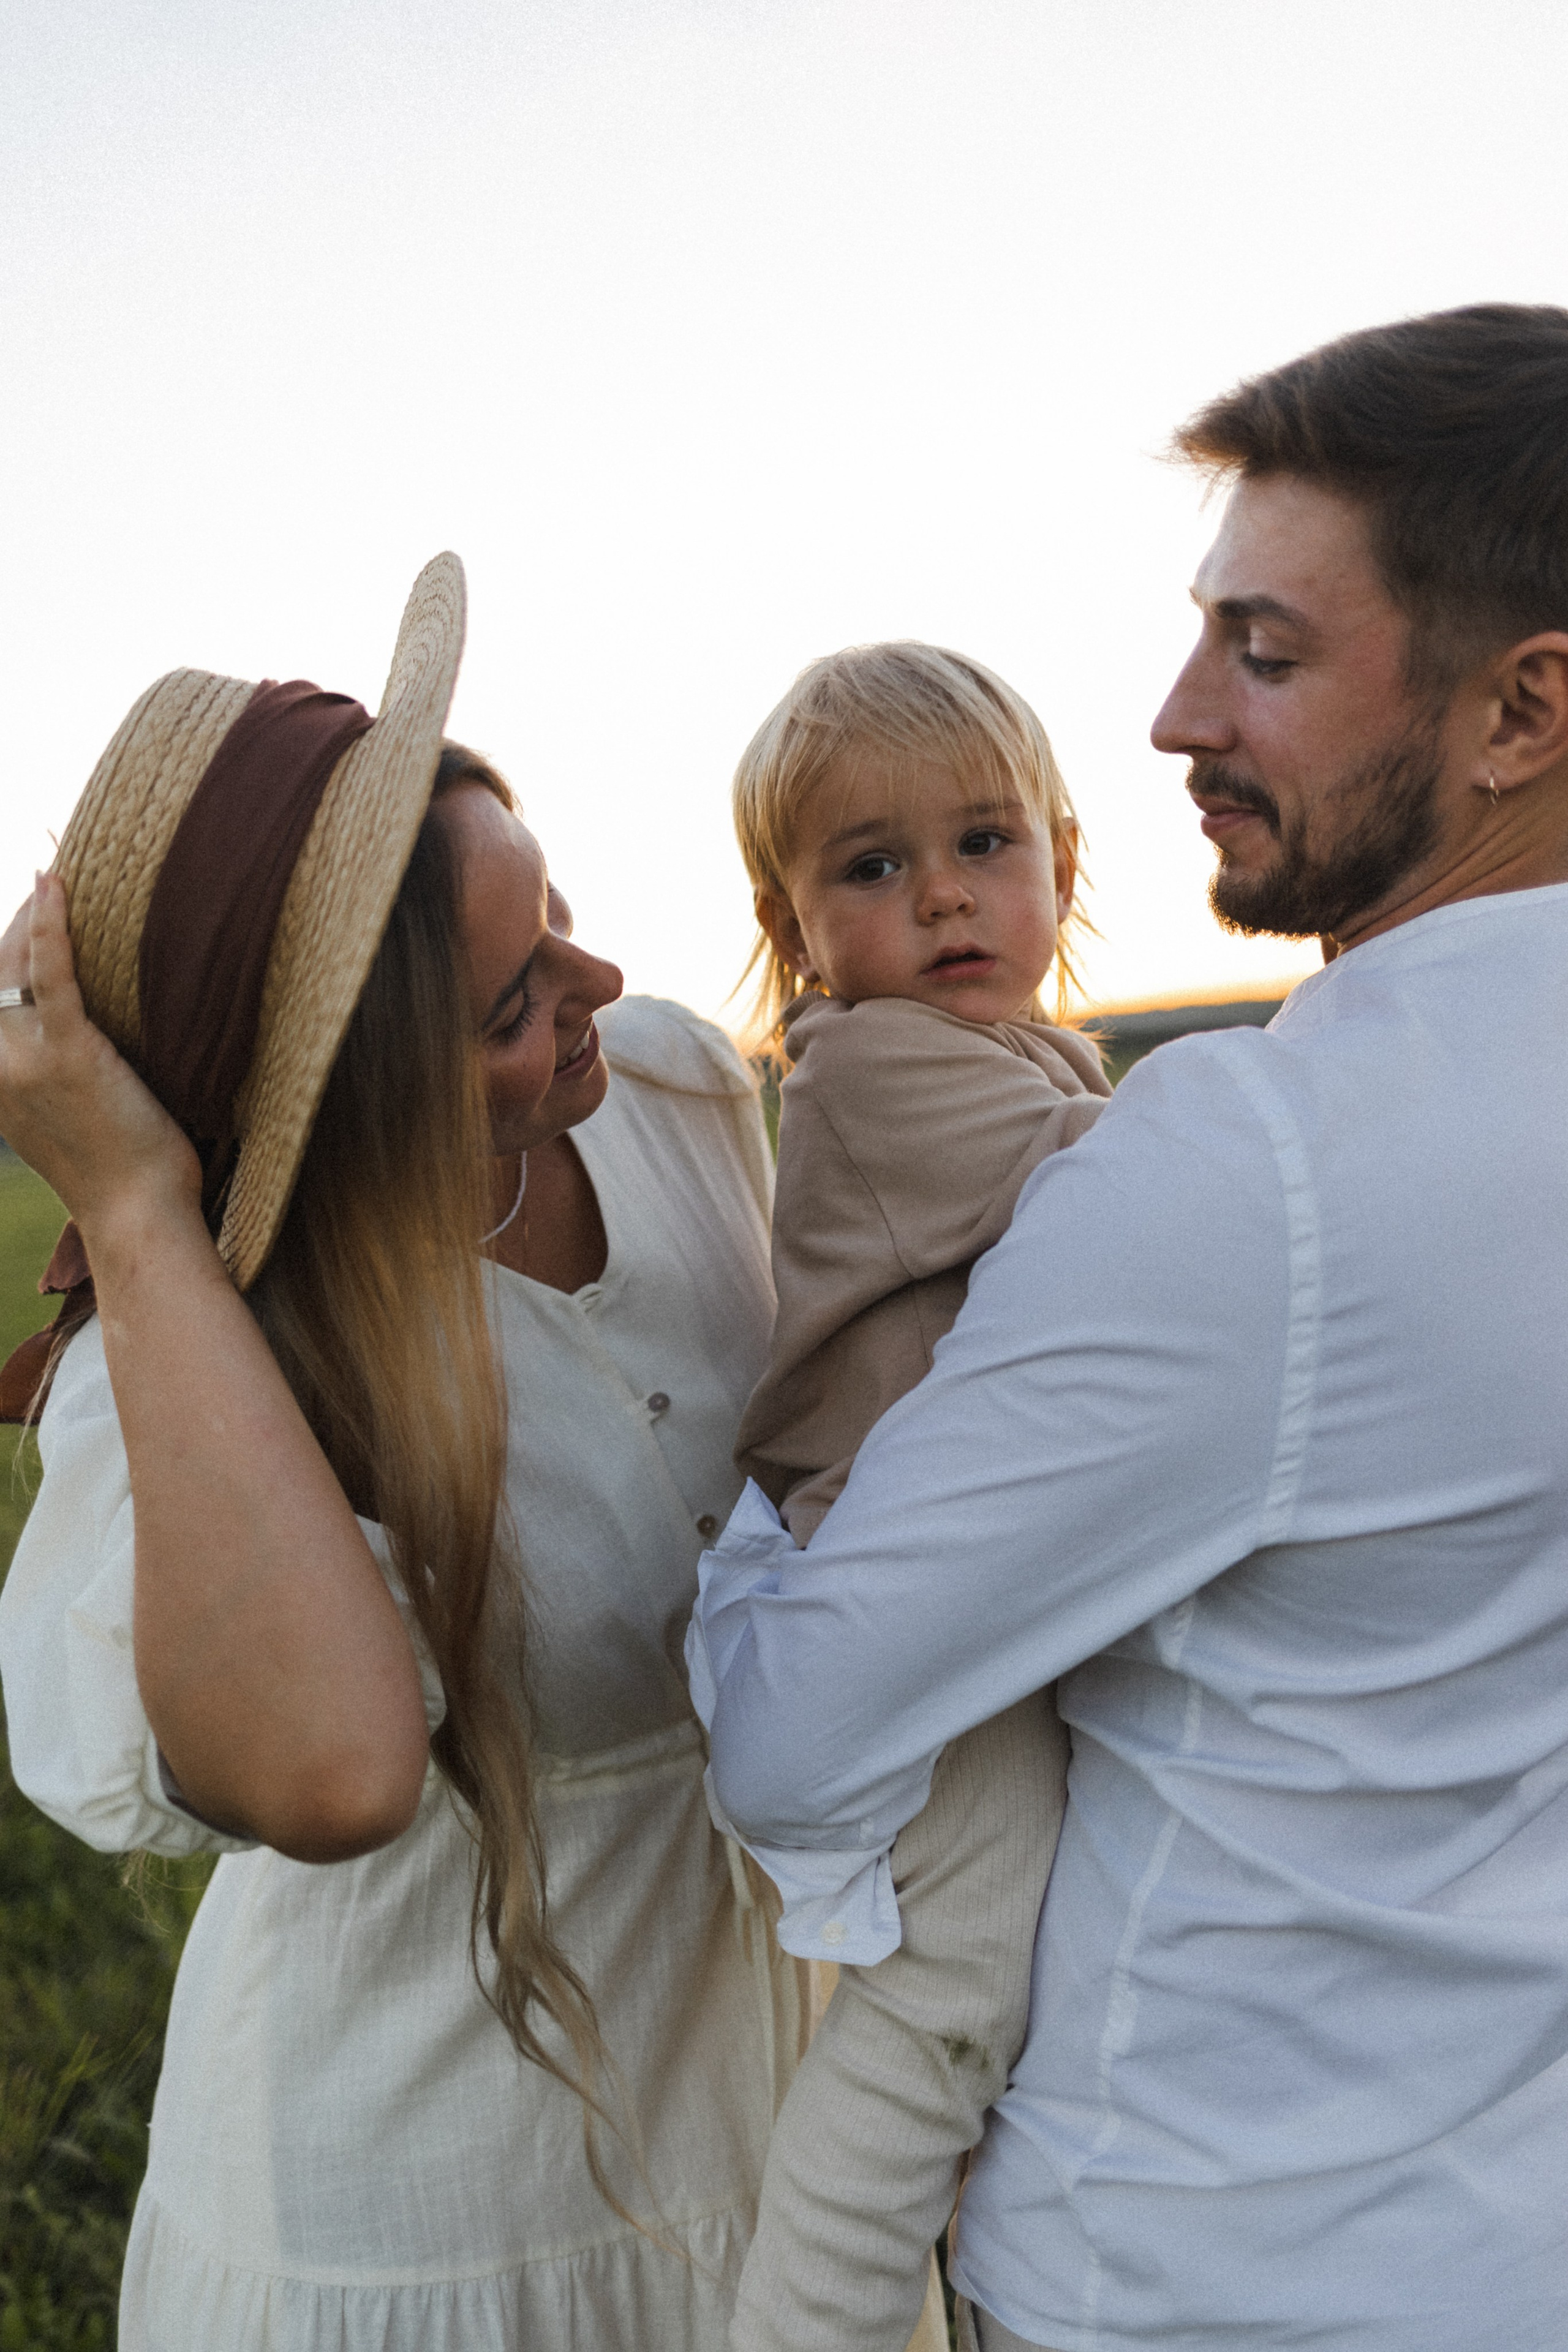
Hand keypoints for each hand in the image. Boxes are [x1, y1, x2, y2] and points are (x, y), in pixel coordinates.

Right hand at [0, 874, 202, 1248]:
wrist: (138, 1217)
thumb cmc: (124, 1174)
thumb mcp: (69, 1122)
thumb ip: (55, 1078)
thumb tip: (83, 1038)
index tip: (19, 913)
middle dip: (14, 924)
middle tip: (46, 877)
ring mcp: (26, 1060)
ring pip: (14, 966)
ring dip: (34, 914)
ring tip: (58, 872)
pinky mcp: (70, 1054)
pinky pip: (53, 977)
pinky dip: (52, 926)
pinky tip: (56, 885)